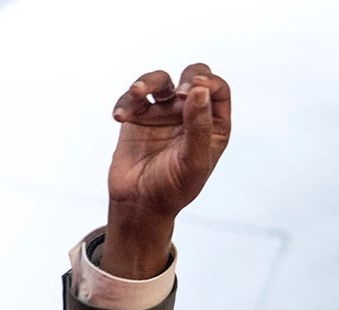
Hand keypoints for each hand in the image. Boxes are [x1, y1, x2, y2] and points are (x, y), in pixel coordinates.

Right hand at [102, 64, 231, 277]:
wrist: (139, 204)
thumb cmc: (173, 189)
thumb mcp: (193, 161)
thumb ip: (199, 127)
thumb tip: (200, 90)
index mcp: (213, 127)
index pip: (218, 91)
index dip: (209, 83)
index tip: (192, 90)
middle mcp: (191, 116)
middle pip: (194, 76)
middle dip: (187, 77)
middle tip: (177, 94)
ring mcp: (164, 114)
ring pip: (160, 81)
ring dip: (147, 81)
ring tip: (136, 93)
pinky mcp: (138, 116)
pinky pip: (132, 97)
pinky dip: (125, 102)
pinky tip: (120, 117)